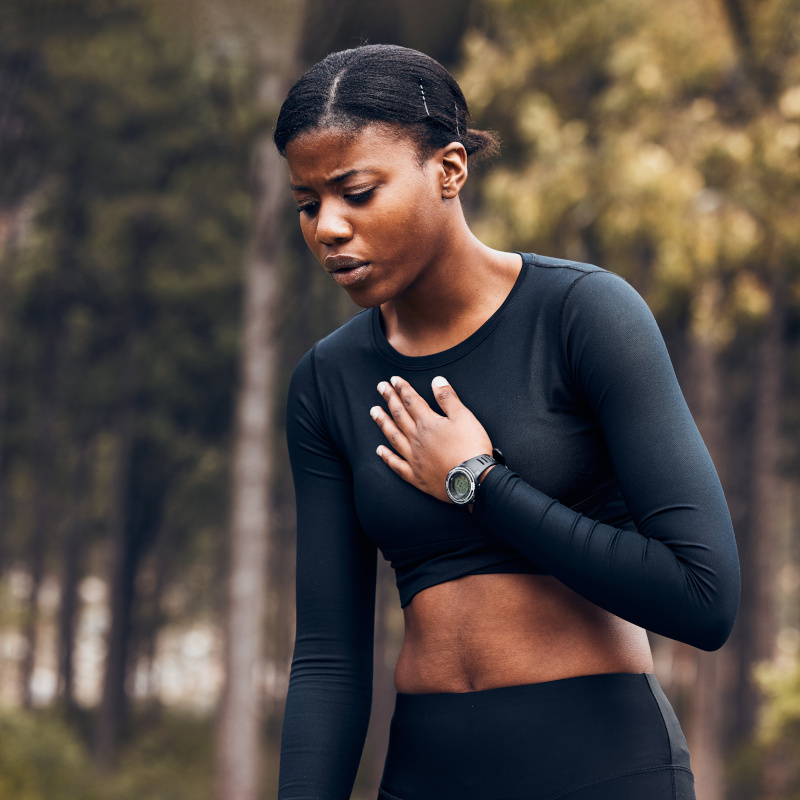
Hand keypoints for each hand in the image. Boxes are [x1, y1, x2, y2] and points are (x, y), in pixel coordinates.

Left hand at [370, 375, 493, 502]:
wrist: (472, 480)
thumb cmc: (471, 448)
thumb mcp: (464, 417)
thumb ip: (448, 398)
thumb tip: (436, 381)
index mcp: (428, 423)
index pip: (411, 401)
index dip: (402, 388)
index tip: (393, 379)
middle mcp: (417, 439)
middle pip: (399, 415)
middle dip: (390, 399)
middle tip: (380, 387)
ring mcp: (414, 458)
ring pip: (393, 437)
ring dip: (383, 423)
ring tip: (373, 412)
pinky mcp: (416, 476)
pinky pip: (397, 465)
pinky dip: (387, 457)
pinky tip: (379, 450)